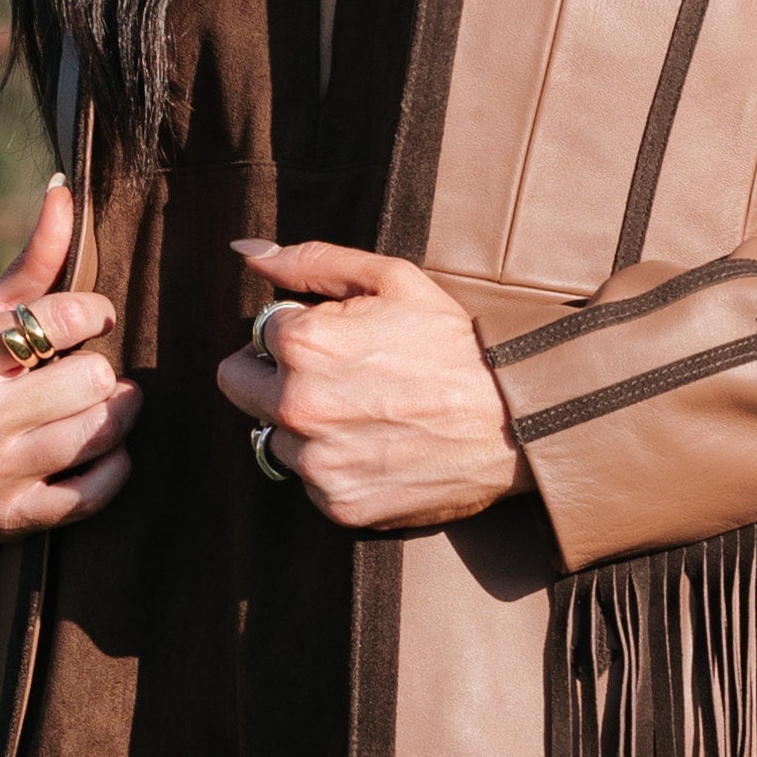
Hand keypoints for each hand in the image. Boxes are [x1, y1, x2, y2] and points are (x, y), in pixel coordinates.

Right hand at [0, 176, 141, 544]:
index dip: (95, 313)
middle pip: (92, 378)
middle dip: (102, 371)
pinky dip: (114, 470)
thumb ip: (32, 262)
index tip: (93, 320)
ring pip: (99, 432)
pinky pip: (93, 493)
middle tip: (93, 373)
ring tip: (107, 405)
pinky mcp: (11, 517)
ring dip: (117, 415)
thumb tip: (65, 190)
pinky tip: (106, 452)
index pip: (64, 317)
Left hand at [218, 237, 518, 533]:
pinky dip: (334, 467)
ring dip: (304, 426)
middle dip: (275, 377)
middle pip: (242, 387)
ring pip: (274, 438)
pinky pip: (310, 481)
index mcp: (303, 344)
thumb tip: (246, 252)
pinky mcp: (337, 504)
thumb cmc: (455, 345)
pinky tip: (378, 448)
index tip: (338, 341)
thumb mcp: (392, 279)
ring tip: (366, 415)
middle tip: (337, 378)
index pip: (257, 333)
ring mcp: (316, 462)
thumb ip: (311, 261)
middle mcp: (297, 406)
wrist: (515, 421)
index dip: (296, 332)